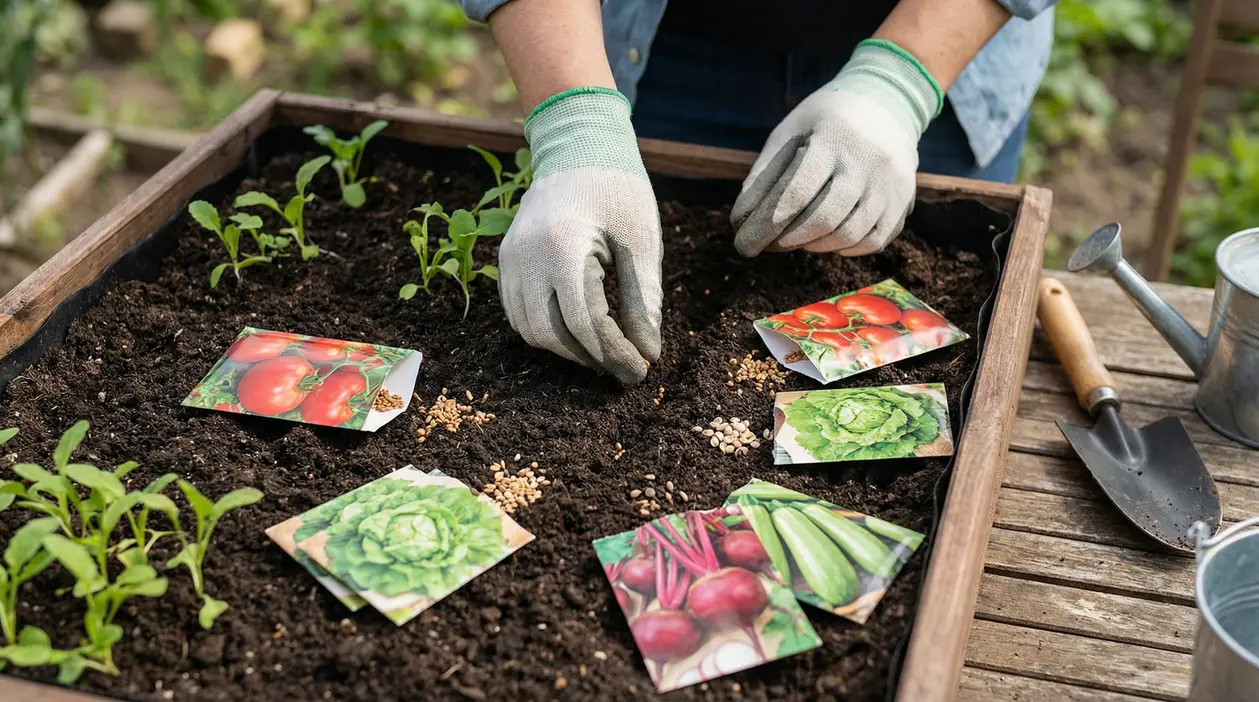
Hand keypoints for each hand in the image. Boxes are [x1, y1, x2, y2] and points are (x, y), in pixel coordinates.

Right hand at [500, 88, 662, 383]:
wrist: (578, 144)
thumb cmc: (617, 188)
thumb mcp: (640, 241)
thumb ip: (643, 299)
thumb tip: (648, 352)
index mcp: (564, 246)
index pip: (586, 322)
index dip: (614, 353)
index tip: (641, 370)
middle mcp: (527, 255)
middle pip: (551, 335)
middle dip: (590, 359)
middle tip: (624, 368)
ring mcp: (510, 258)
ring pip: (529, 330)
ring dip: (566, 350)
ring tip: (603, 353)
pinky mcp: (505, 259)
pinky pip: (517, 313)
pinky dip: (545, 332)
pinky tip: (577, 334)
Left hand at [731, 40, 941, 256]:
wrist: (888, 102)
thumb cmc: (825, 119)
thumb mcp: (790, 131)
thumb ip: (765, 173)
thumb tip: (742, 219)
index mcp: (834, 138)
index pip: (797, 193)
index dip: (767, 224)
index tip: (745, 243)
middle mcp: (867, 161)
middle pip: (824, 218)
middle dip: (789, 239)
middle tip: (769, 244)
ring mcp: (891, 183)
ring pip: (849, 234)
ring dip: (815, 246)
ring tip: (796, 240)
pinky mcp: (903, 200)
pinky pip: (874, 241)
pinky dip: (845, 248)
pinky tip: (827, 240)